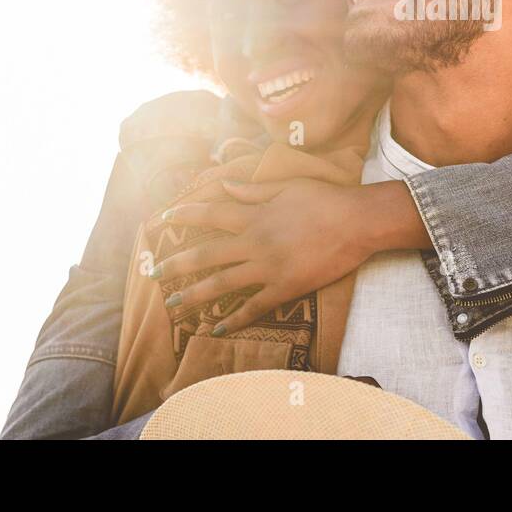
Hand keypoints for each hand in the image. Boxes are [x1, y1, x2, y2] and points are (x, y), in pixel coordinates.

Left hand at [152, 177, 427, 334]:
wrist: (357, 222)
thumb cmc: (326, 199)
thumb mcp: (288, 186)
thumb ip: (253, 189)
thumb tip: (224, 184)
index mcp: (254, 215)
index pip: (210, 213)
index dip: (184, 215)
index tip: (161, 219)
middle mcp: (255, 242)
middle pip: (206, 254)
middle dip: (176, 264)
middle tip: (154, 274)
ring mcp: (268, 267)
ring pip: (222, 284)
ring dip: (194, 295)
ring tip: (173, 305)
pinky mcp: (285, 288)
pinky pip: (254, 307)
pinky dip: (234, 319)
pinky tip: (216, 328)